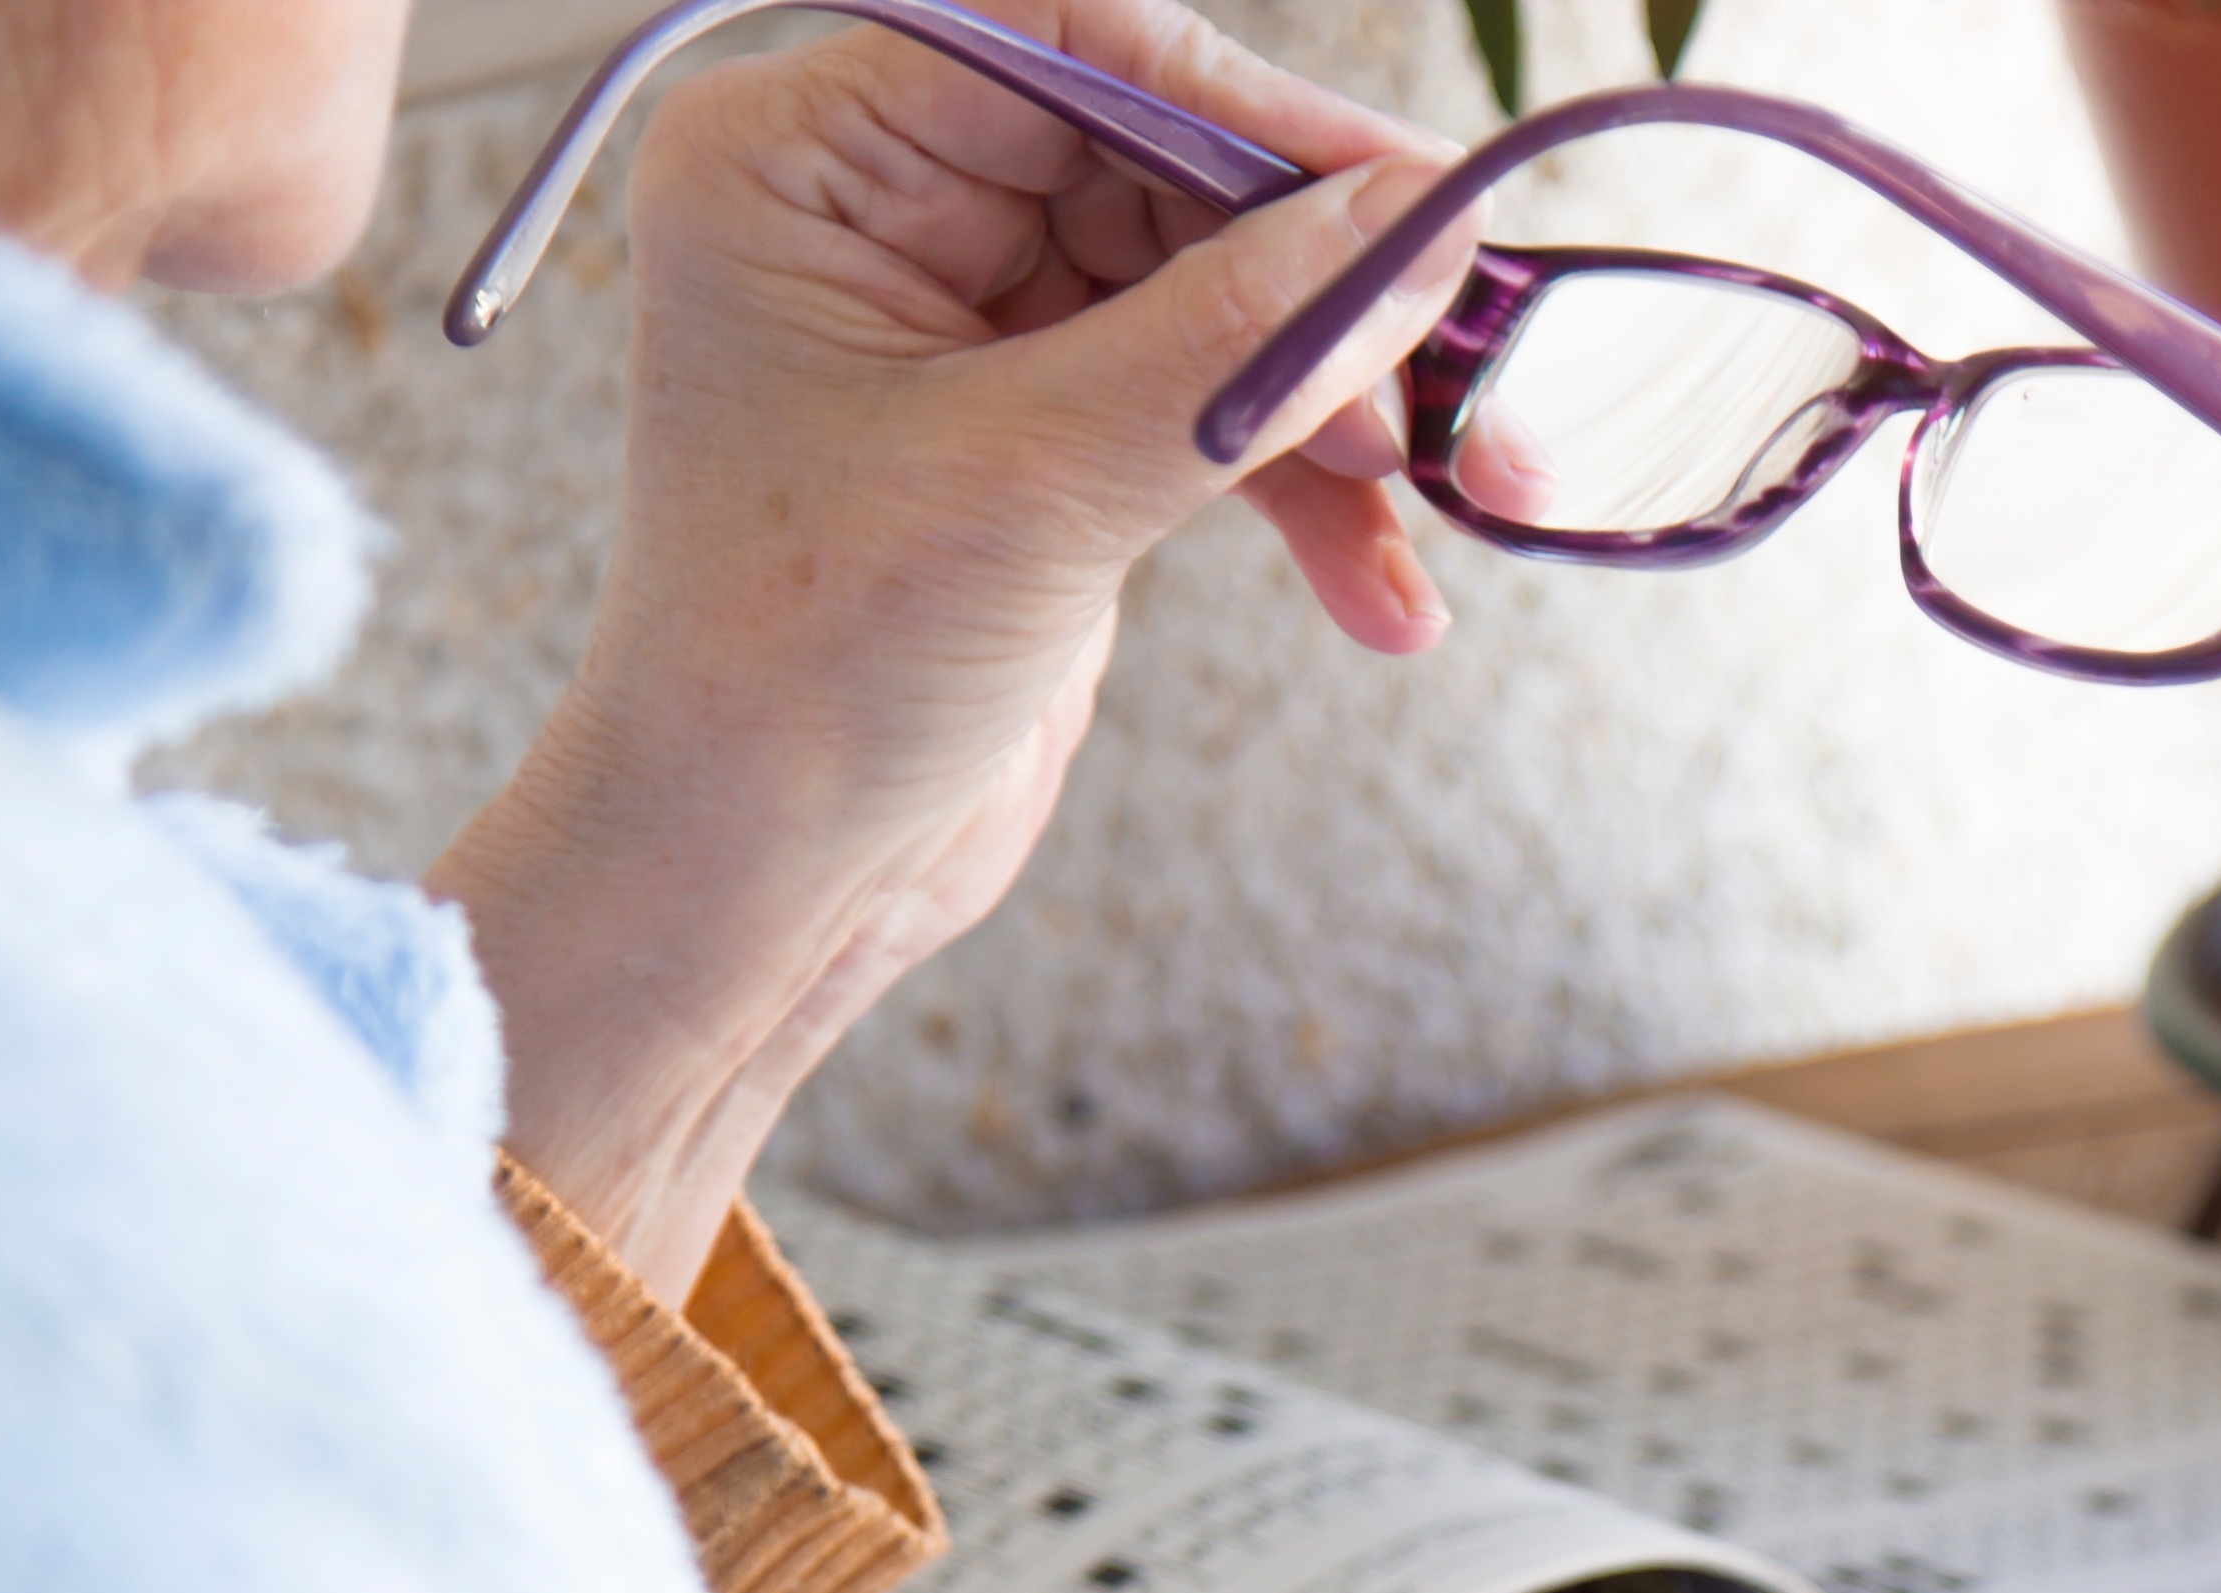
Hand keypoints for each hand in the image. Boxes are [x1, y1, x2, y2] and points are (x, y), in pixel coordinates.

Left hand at [430, 3, 1509, 1291]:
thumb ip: (1240, 340)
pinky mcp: (1046, 426)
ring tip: (1434, 506)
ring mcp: (970, 318)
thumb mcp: (1043, 484)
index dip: (1254, 111)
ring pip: (1217, 296)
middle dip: (1319, 288)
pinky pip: (1217, 404)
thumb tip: (1422, 224)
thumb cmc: (810, 674)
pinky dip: (1305, 491)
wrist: (763, 881)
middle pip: (1169, 167)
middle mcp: (879, 207)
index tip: (1412, 193)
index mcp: (805, 160)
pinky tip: (1382, 593)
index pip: (1073, 45)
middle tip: (1457, 369)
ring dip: (1336, 412)